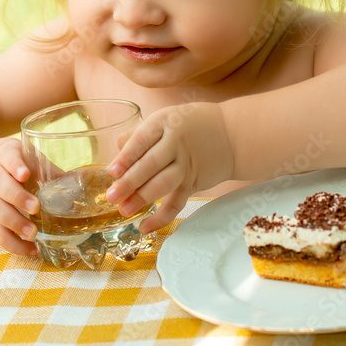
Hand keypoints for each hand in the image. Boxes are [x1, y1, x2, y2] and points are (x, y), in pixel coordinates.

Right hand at [0, 137, 40, 255]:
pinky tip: (31, 249)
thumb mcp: (27, 158)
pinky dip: (12, 243)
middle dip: (16, 197)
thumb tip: (82, 183)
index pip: (7, 156)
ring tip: (32, 232)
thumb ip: (48, 170)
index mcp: (4, 154)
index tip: (25, 174)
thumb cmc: (12, 165)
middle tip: (35, 207)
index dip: (15, 165)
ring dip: (13, 222)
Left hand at [105, 102, 233, 232]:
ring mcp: (187, 164)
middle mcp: (176, 143)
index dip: (126, 157)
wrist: (233, 135)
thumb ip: (141, 132)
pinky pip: (177, 202)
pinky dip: (162, 217)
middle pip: (150, 164)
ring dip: (143, 199)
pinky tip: (145, 227)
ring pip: (163, 184)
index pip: (142, 140)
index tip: (112, 171)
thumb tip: (118, 147)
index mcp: (165, 122)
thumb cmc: (193, 124)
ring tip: (124, 210)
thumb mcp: (167, 118)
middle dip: (129, 182)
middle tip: (112, 196)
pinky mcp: (194, 182)